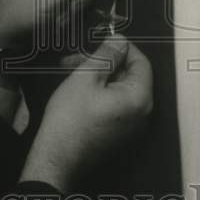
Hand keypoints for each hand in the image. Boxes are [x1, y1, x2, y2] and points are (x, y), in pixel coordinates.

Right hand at [19, 36, 152, 192]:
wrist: (56, 159)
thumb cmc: (70, 119)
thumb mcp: (86, 77)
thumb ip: (106, 55)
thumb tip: (119, 40)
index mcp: (140, 98)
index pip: (141, 62)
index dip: (122, 48)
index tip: (102, 41)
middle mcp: (142, 114)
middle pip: (129, 75)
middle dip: (104, 62)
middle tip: (77, 57)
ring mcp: (131, 126)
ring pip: (119, 88)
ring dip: (97, 75)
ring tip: (70, 69)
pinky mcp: (118, 132)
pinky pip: (114, 104)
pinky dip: (99, 91)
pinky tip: (76, 87)